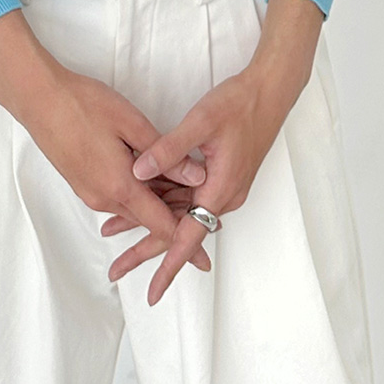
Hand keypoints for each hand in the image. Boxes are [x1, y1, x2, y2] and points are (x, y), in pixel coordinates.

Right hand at [0, 8, 212, 271]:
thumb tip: (197, 177)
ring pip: (134, 207)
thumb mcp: (132, 124)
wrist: (38, 99)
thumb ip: (166, 155)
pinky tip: (153, 176)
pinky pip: (119, 197)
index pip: (161, 225)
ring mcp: (90, 192)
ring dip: (158, 201)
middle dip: (177, 215)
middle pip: (149, 219)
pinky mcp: (83, 183)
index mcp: (119, 187)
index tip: (206, 256)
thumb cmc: (83, 105)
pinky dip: (140, 192)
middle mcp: (103, 198)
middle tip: (207, 206)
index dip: (187, 239)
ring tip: (185, 187)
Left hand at [110, 0, 323, 303]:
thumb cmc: (240, 103)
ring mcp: (223, 187)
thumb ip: (169, 148)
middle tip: (115, 270)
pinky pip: (189, 197)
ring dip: (150, 223)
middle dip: (146, 252)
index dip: (167, 266)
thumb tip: (137, 172)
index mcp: (219, 189)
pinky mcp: (221, 176)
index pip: (189, 238)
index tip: (153, 292)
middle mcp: (223, 195)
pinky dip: (164, 202)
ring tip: (112, 231)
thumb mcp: (201, 122)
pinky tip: (141, 201)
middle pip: (180, 233)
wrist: (271, 91)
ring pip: (181, 214)